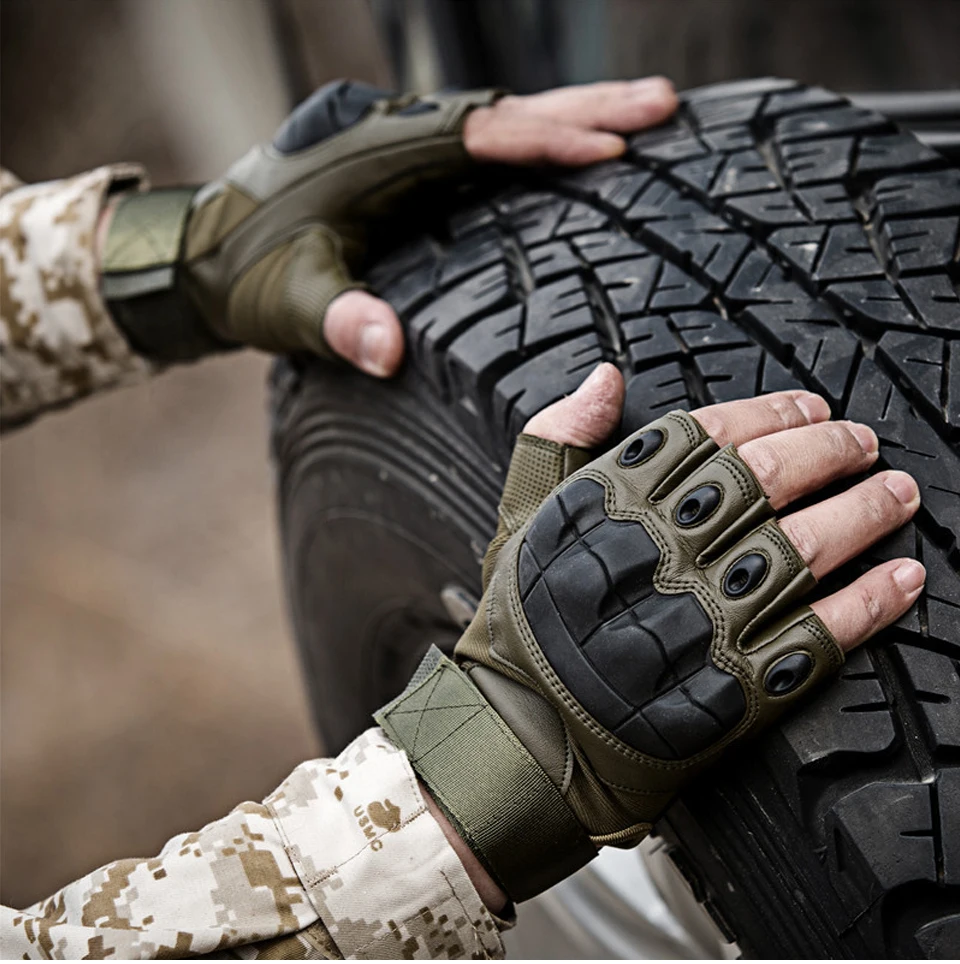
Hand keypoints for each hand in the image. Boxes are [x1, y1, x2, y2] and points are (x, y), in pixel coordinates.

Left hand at [99, 80, 676, 371]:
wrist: (201, 256)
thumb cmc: (244, 276)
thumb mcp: (289, 304)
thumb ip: (338, 322)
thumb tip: (389, 351)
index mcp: (376, 153)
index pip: (479, 135)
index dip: (548, 138)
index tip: (614, 148)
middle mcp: (392, 134)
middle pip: (504, 110)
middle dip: (584, 108)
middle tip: (660, 105)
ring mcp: (398, 143)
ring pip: (497, 118)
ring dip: (566, 115)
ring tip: (638, 115)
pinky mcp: (402, 165)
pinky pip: (481, 142)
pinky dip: (531, 140)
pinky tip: (563, 150)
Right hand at [377, 364, 922, 902]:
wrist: (527, 732)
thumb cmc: (524, 623)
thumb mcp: (520, 516)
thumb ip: (558, 436)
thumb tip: (605, 378)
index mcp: (614, 504)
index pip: (710, 433)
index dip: (771, 412)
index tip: (809, 406)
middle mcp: (665, 551)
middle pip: (770, 480)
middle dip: (830, 450)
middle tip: (863, 441)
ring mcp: (705, 620)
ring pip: (805, 548)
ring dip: (864, 513)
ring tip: (899, 493)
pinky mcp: (736, 685)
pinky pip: (819, 635)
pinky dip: (871, 603)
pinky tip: (903, 576)